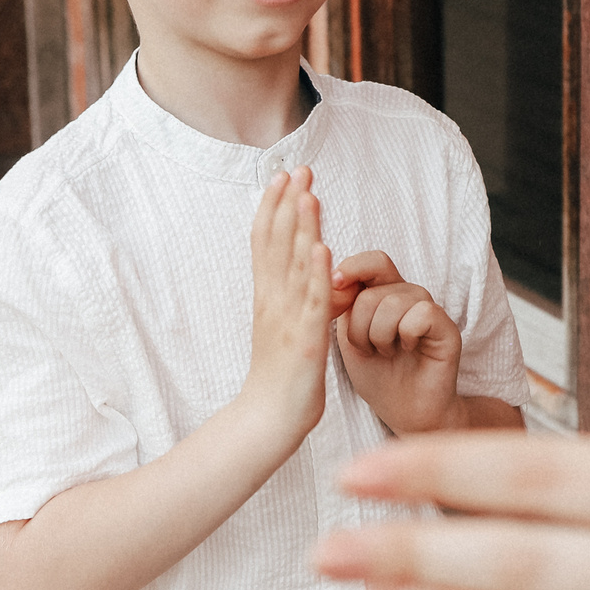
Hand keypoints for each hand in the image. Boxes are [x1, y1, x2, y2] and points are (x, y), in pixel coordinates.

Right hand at [240, 168, 332, 445]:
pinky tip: (323, 249)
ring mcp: (288, 319)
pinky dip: (316, 274)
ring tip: (308, 194)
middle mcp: (273, 301)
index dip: (273, 207)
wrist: (267, 420)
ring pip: (293, 265)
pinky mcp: (306, 340)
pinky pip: (312, 302)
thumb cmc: (279, 376)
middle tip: (298, 169)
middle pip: (277, 243)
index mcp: (266, 296)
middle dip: (287, 204)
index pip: (266, 242)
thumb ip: (291, 294)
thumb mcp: (284, 326)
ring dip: (301, 227)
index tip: (283, 176)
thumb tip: (307, 267)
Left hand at [329, 251, 463, 434]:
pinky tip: (409, 350)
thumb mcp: (348, 336)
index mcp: (385, 293)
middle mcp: (409, 296)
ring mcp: (430, 310)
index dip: (352, 268)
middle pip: (374, 290)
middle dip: (359, 326)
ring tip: (386, 353)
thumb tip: (333, 275)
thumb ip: (343, 305)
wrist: (404, 412)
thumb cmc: (377, 375)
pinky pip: (421, 314)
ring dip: (379, 335)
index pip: (373, 261)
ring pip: (395, 302)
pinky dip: (406, 335)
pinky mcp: (447, 328)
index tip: (334, 285)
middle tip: (368, 349)